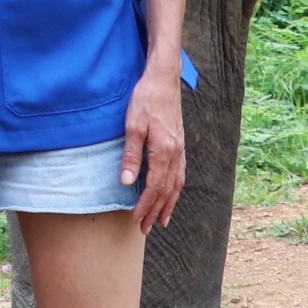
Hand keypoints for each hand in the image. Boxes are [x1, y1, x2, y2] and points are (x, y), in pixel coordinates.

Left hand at [120, 63, 185, 233]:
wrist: (163, 79)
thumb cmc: (146, 100)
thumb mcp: (133, 125)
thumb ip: (131, 155)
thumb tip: (127, 182)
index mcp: (163, 151)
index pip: (154, 186)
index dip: (145, 204)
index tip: (135, 218)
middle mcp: (176, 154)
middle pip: (167, 190)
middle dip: (155, 210)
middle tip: (145, 228)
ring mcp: (180, 149)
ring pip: (176, 184)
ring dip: (168, 204)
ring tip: (162, 220)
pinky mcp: (180, 143)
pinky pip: (180, 173)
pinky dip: (176, 189)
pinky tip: (172, 194)